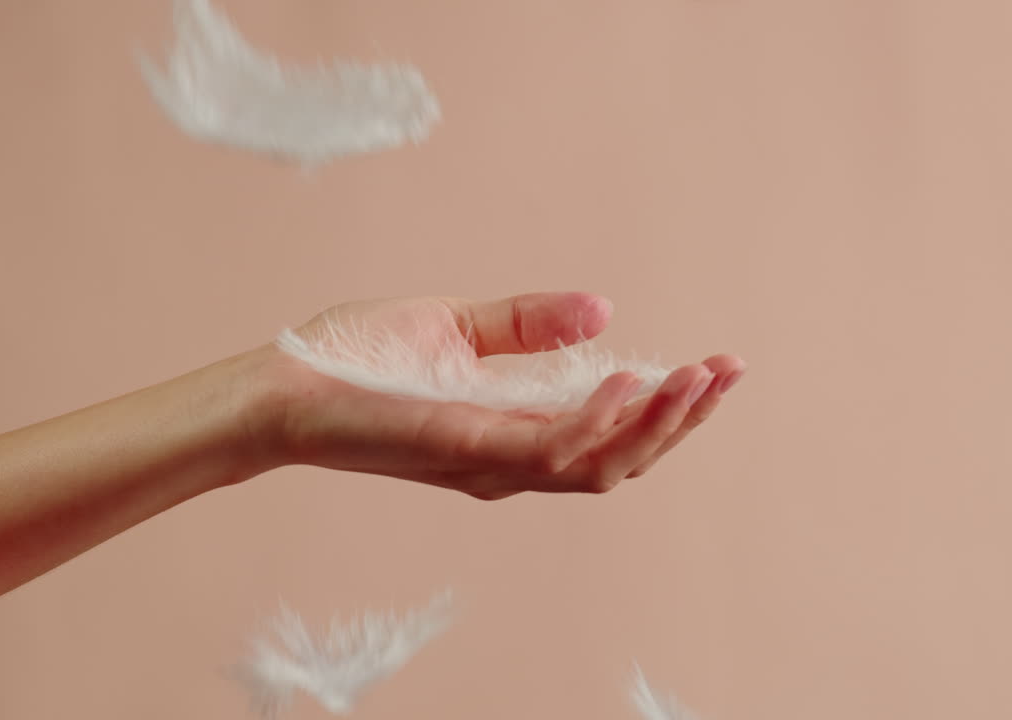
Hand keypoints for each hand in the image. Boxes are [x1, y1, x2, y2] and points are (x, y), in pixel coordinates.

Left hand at [249, 292, 744, 499]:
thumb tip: (604, 308)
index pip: (613, 431)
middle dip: (683, 419)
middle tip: (730, 370)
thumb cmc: (357, 361)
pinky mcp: (468, 452)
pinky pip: (551, 451)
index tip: (720, 365)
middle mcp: (516, 460)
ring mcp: (495, 463)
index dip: (670, 405)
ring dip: (659, 422)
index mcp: (518, 431)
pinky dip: (599, 420)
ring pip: (603, 464)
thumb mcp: (458, 327)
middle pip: (623, 459)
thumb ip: (528, 325)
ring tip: (702, 376)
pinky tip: (633, 380)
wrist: (280, 385)